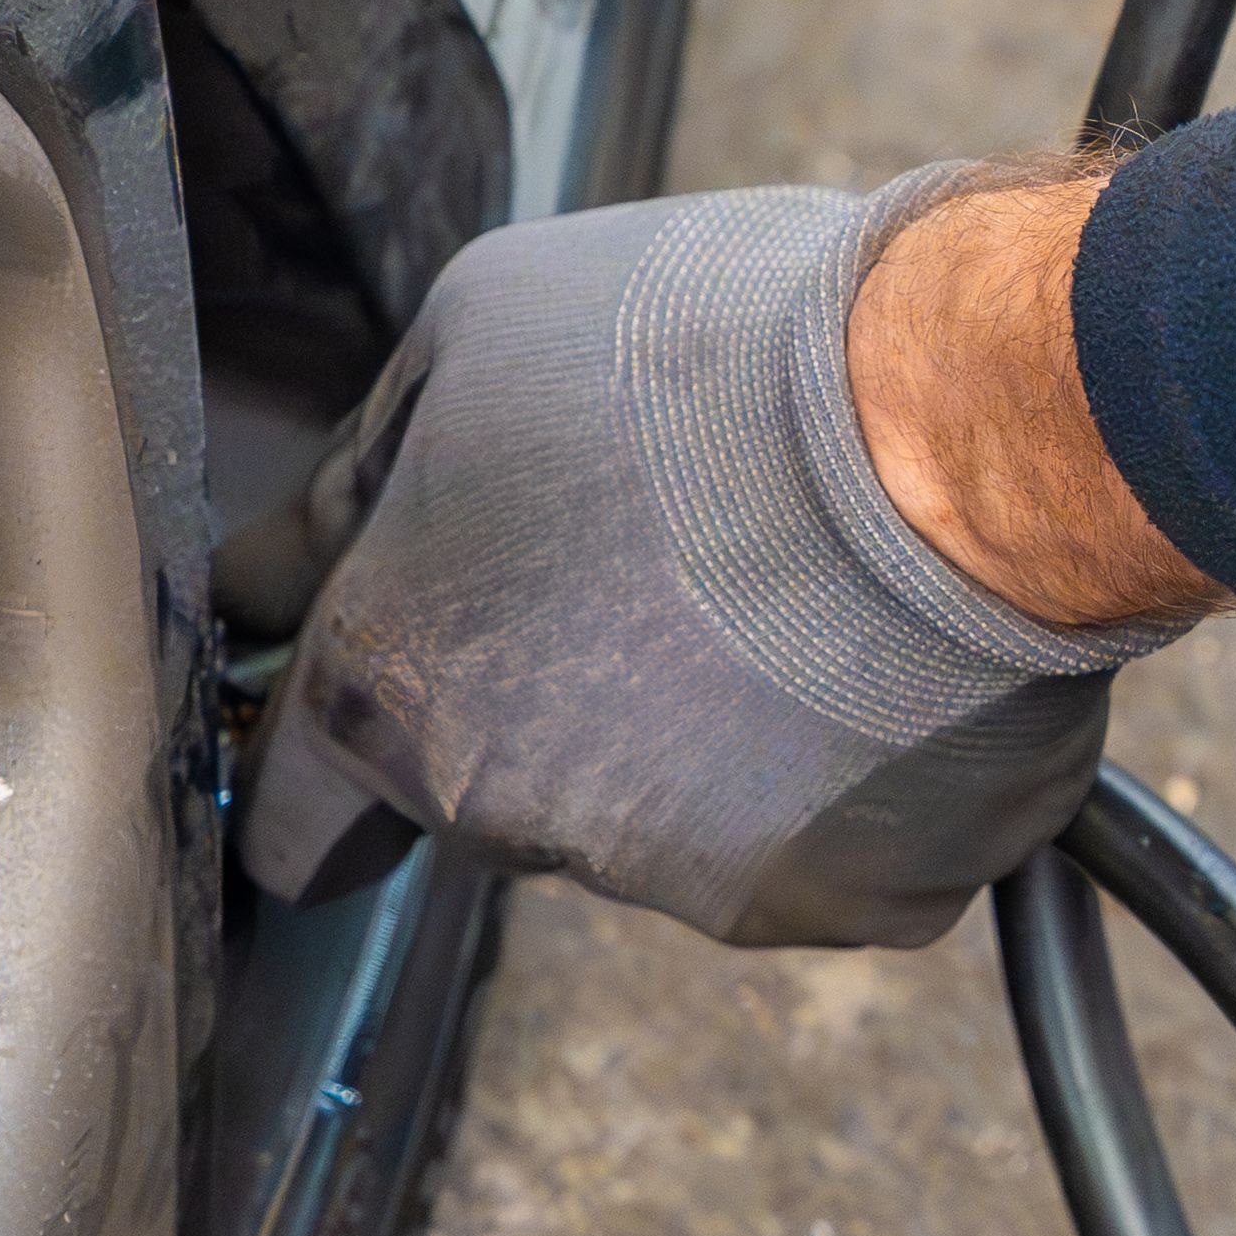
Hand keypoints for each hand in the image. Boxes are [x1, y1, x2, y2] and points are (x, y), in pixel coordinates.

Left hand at [234, 168, 1201, 948]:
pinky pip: (825, 852)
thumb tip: (265, 573)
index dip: (333, 763)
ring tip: (798, 578)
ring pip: (667, 826)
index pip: (298, 818)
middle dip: (553, 703)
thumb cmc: (714, 343)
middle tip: (659, 558)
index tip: (400, 701)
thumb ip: (353, 486)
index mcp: (397, 686)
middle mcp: (520, 813)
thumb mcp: (473, 333)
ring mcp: (691, 880)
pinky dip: (846, 774)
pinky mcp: (848, 902)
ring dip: (706, 731)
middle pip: (502, 798)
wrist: (970, 414)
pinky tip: (884, 653)